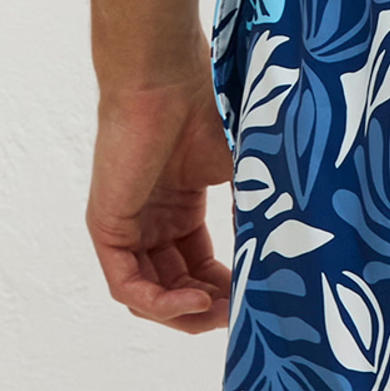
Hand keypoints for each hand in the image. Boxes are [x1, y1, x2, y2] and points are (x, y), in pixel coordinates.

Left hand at [85, 56, 233, 332]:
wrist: (165, 76)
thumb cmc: (204, 107)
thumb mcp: (242, 170)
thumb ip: (255, 213)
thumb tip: (282, 260)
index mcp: (178, 207)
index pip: (198, 268)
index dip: (227, 290)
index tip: (259, 299)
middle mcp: (150, 221)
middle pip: (176, 288)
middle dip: (210, 308)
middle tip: (244, 314)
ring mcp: (126, 225)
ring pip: (150, 296)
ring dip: (187, 313)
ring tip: (221, 312)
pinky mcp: (107, 226)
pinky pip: (127, 286)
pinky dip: (160, 304)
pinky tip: (195, 301)